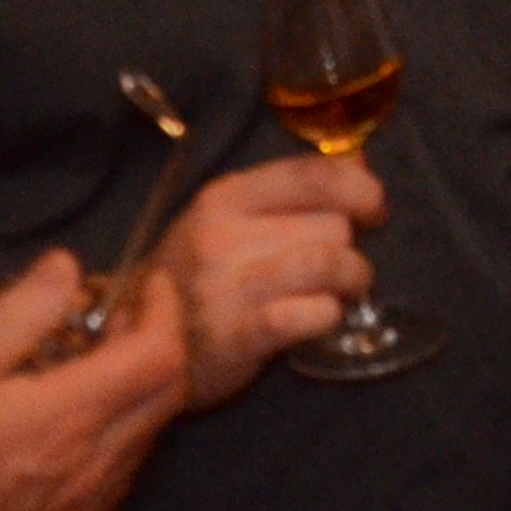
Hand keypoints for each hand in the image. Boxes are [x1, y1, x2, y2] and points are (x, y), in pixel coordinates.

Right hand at [0, 251, 186, 510]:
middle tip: (115, 317)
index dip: (165, 310)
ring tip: (86, 361)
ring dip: (136, 388)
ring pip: (146, 434)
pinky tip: (68, 418)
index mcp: (68, 420)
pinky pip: (119, 471)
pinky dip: (117, 429)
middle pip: (168, 395)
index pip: (160, 357)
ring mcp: (85, 509)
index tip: (148, 283)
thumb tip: (67, 267)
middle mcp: (94, 468)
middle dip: (158, 343)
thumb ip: (14, 318)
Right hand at [153, 153, 381, 409]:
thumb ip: (290, 191)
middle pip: (331, 223)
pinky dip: (329, 315)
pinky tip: (323, 318)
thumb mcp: (229, 219)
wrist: (135, 345)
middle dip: (348, 245)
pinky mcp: (236, 337)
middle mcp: (222, 235)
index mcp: (224, 197)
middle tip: (340, 265)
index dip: (359, 188)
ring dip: (352, 279)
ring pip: (329, 263)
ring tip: (344, 291)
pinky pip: (311, 315)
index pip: (312, 174)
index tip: (375, 209)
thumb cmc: (193, 277)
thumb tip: (359, 165)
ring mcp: (226, 287)